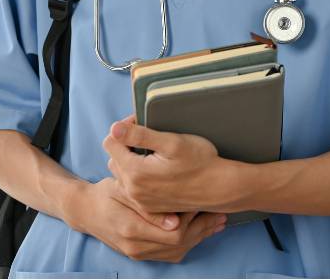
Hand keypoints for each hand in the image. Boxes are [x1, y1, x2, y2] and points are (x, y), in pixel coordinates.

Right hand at [68, 177, 225, 262]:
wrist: (87, 211)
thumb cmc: (106, 194)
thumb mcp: (122, 189)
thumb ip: (146, 203)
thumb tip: (173, 219)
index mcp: (131, 228)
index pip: (173, 233)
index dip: (193, 220)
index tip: (207, 204)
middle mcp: (136, 247)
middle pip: (180, 244)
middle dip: (203, 228)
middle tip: (219, 212)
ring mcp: (139, 254)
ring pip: (178, 251)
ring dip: (200, 236)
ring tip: (217, 221)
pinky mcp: (142, 255)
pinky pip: (171, 255)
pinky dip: (189, 243)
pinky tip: (202, 231)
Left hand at [102, 115, 233, 215]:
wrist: (219, 188)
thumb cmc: (201, 162)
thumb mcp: (172, 142)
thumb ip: (140, 135)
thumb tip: (115, 128)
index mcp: (135, 172)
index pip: (110, 142)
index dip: (123, 128)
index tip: (140, 123)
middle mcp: (133, 190)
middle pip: (114, 158)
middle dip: (126, 144)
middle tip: (149, 137)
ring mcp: (140, 201)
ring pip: (121, 173)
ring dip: (130, 161)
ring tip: (152, 153)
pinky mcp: (149, 207)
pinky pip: (132, 187)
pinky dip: (138, 176)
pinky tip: (156, 170)